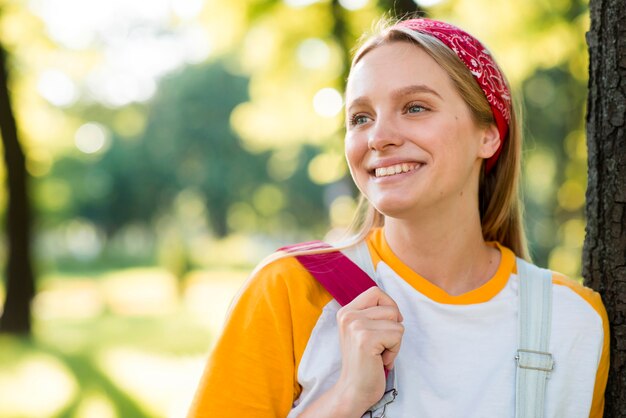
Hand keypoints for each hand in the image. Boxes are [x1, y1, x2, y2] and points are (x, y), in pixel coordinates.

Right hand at [333, 286, 403, 413]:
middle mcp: (348, 315)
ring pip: (397, 323)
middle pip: (390, 307)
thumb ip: (372, 314)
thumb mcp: (362, 331)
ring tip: (379, 353)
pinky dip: (394, 351)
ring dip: (394, 342)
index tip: (387, 325)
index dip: (389, 306)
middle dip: (393, 328)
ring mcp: (356, 326)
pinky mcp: (366, 339)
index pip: (376, 292)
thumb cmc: (364, 362)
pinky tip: (380, 360)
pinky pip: (397, 336)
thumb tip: (394, 308)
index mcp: (346, 311)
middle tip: (380, 345)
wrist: (353, 390)